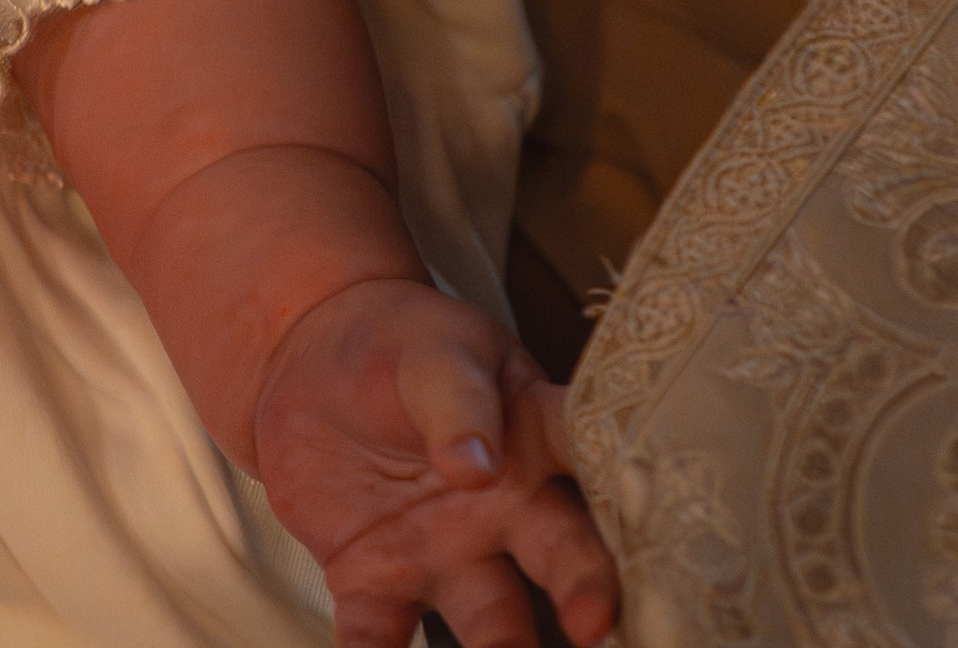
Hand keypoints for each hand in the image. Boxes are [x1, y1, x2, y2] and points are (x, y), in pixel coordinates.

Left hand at [254, 279, 615, 647]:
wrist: (312, 357)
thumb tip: (477, 463)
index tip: (654, 534)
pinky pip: (380, 637)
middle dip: (586, 599)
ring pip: (493, 627)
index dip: (631, 499)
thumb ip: (457, 402)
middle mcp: (509, 516)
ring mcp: (447, 556)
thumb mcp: (435, 353)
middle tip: (593, 623)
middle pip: (563, 564)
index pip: (594, 467)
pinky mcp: (378, 582)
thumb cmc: (401, 347)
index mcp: (537, 445)